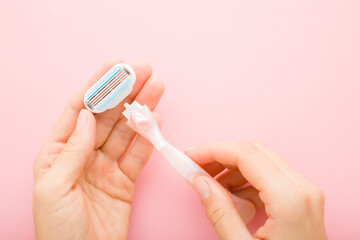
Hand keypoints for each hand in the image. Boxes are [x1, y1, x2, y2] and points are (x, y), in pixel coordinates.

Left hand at [33, 59, 164, 239]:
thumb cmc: (58, 230)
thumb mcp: (54, 188)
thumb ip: (72, 150)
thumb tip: (85, 115)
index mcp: (58, 153)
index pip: (79, 110)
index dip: (98, 87)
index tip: (115, 67)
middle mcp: (82, 156)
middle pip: (107, 116)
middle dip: (126, 92)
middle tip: (144, 71)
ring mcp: (105, 168)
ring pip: (126, 132)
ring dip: (141, 110)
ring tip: (157, 88)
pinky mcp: (125, 182)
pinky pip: (138, 155)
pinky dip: (148, 138)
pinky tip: (156, 120)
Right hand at [186, 141, 326, 239]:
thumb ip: (220, 212)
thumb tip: (199, 181)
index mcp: (289, 199)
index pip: (246, 154)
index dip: (213, 150)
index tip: (190, 155)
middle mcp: (302, 189)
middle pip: (254, 152)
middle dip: (220, 155)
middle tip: (195, 165)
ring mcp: (305, 193)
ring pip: (262, 161)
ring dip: (232, 167)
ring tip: (209, 183)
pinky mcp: (302, 200)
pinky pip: (269, 178)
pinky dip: (245, 181)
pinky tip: (230, 195)